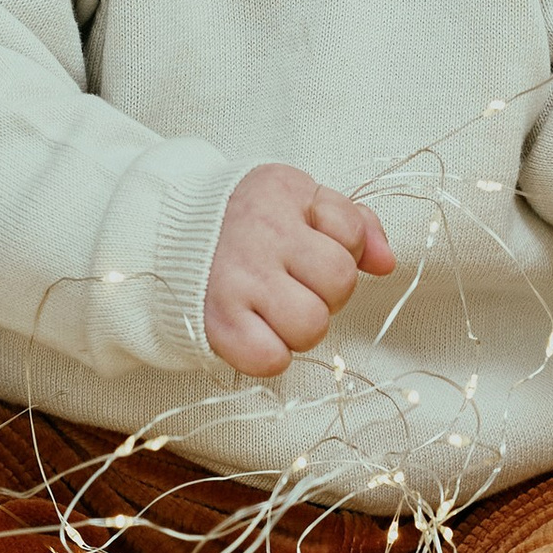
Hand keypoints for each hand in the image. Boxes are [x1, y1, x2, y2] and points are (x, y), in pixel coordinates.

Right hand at [201, 164, 395, 378]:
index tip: (309, 245)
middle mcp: (260, 233)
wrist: (165, 235)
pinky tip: (257, 331)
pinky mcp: (216, 323)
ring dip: (302, 326)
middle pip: (339, 283)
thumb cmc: (247, 220)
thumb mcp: (298, 200)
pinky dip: (271, 355)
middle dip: (328, 292)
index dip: (341, 248)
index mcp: (283, 192)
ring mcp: (236, 280)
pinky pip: (271, 360)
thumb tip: (387, 262)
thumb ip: (352, 223)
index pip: (350, 234)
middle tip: (295, 283)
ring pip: (311, 326)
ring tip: (277, 308)